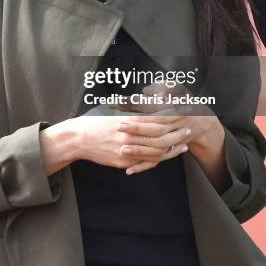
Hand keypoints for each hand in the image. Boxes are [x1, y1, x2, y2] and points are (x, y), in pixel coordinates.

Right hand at [70, 114, 189, 173]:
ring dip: (171, 148)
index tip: (182, 112)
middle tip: (188, 129)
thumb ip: (131, 110)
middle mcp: (129, 137)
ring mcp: (126, 151)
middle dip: (176, 133)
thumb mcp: (113, 110)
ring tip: (183, 144)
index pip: (155, 119)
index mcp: (127, 121)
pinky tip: (166, 156)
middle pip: (159, 137)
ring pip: (155, 152)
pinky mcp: (122, 162)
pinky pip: (144, 162)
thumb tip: (147, 102)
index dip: (171, 117)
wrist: (77, 138)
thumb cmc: (94, 121)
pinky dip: (157, 159)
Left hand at [110, 83, 222, 175]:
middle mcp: (176, 127)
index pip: (158, 113)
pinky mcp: (168, 151)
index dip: (143, 113)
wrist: (202, 122)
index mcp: (178, 112)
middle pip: (156, 131)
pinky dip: (143, 166)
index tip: (127, 111)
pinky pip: (156, 161)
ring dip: (139, 150)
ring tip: (122, 148)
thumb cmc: (185, 102)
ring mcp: (173, 142)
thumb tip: (148, 90)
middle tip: (120, 127)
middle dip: (138, 130)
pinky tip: (129, 170)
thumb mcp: (179, 90)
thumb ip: (166, 87)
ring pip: (156, 148)